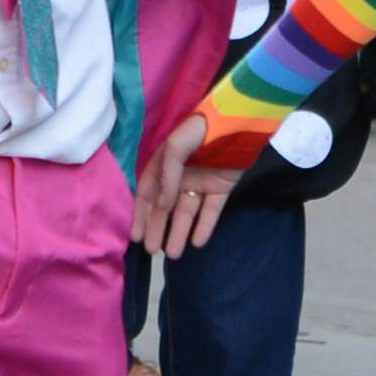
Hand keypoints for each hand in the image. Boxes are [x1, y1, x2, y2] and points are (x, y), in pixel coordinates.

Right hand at [133, 114, 242, 260]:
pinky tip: (197, 242)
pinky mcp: (221, 187)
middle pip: (165, 208)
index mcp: (164, 163)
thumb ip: (167, 175)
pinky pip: (211, 210)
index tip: (136, 236)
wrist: (238, 121)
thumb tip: (162, 206)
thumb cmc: (202, 128)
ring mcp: (201, 182)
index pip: (148, 193)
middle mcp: (180, 175)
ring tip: (173, 254)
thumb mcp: (175, 146)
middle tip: (153, 252)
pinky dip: (204, 226)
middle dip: (158, 229)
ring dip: (179, 232)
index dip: (141, 214)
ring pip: (187, 212)